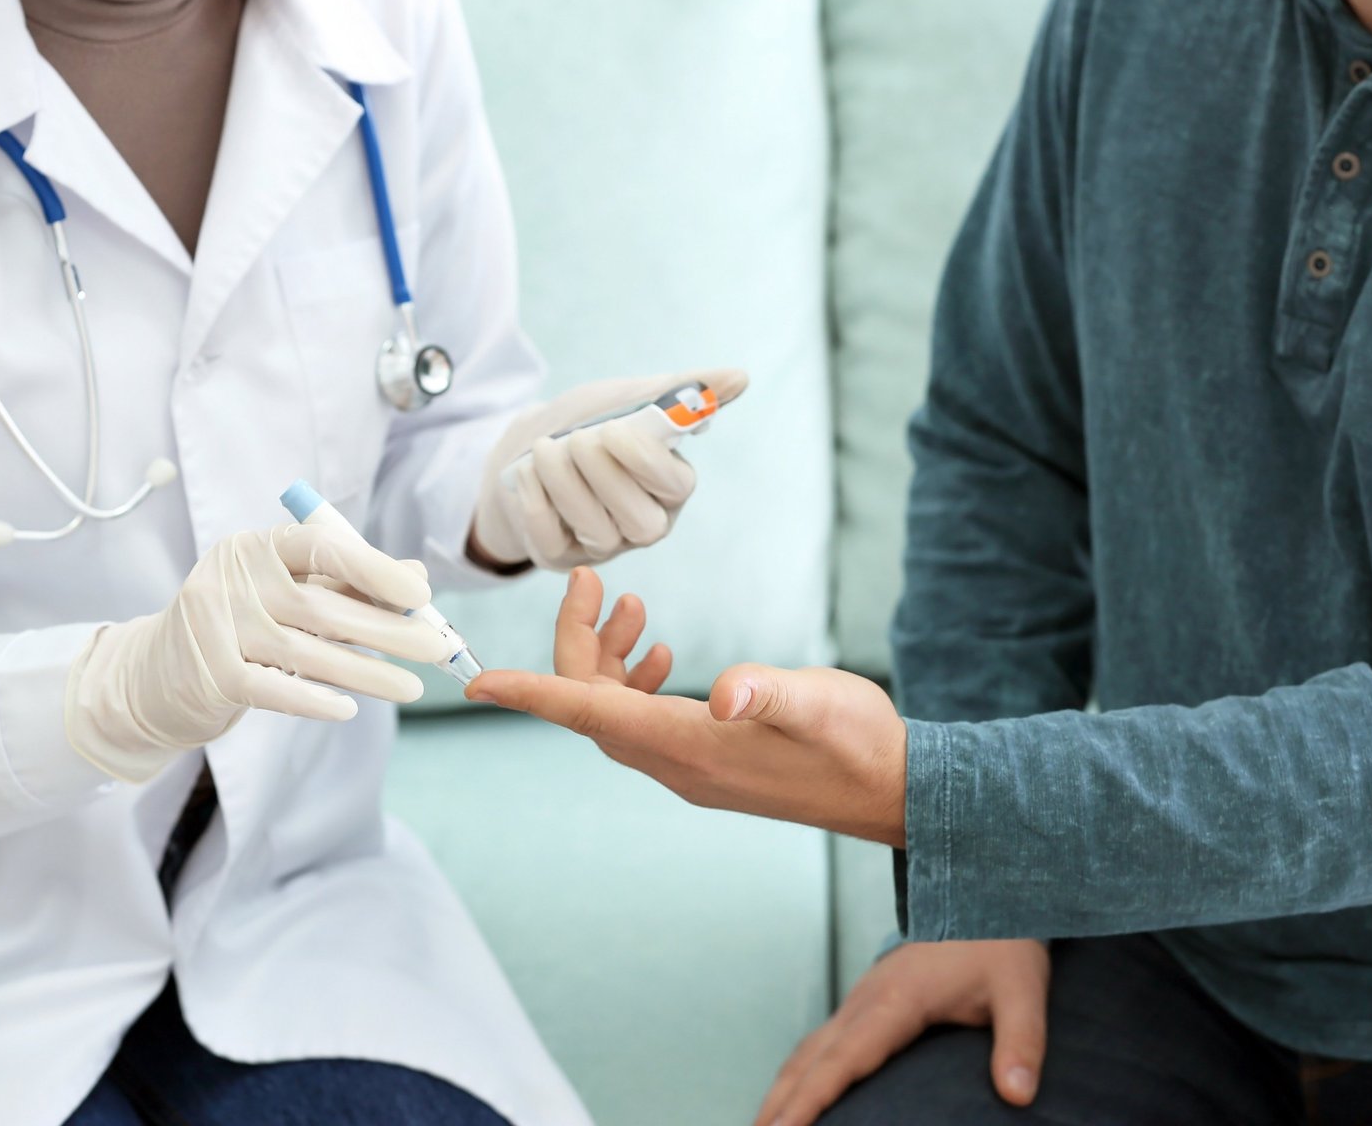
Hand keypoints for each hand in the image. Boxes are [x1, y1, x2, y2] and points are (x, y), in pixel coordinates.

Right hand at [65, 525, 451, 781]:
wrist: (158, 673)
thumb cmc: (241, 624)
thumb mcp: (289, 592)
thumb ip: (347, 582)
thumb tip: (416, 577)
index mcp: (256, 547)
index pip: (320, 546)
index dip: (373, 568)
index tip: (421, 593)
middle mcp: (231, 578)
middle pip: (321, 606)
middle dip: (386, 629)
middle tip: (435, 648)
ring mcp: (216, 627)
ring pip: (306, 652)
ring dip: (366, 672)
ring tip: (411, 687)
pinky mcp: (210, 675)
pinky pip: (274, 689)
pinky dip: (315, 700)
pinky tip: (350, 708)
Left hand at [465, 571, 908, 845]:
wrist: (893, 791)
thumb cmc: (858, 744)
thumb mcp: (818, 705)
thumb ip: (769, 694)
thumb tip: (727, 693)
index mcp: (690, 746)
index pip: (588, 714)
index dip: (531, 693)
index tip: (478, 684)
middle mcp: (677, 763)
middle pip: (591, 705)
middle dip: (576, 642)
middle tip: (588, 579)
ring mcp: (691, 766)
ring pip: (614, 712)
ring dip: (606, 659)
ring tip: (628, 605)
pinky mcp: (708, 761)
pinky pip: (643, 722)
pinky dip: (635, 683)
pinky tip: (658, 653)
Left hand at [470, 367, 748, 570]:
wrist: (524, 446)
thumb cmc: (588, 423)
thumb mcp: (628, 398)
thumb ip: (680, 391)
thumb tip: (740, 378)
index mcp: (671, 486)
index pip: (676, 486)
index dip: (644, 461)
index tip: (613, 430)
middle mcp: (645, 524)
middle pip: (642, 522)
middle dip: (604, 475)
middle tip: (576, 439)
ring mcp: (603, 545)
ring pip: (596, 530)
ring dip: (564, 482)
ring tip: (544, 447)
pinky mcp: (561, 556)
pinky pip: (552, 539)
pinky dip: (536, 501)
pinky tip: (528, 473)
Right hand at [757, 940, 1050, 1125]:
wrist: (984, 892)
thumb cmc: (1002, 941)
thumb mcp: (1022, 989)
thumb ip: (1021, 1042)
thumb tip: (1019, 1095)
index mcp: (896, 1000)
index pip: (843, 1060)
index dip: (810, 1100)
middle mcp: (866, 1000)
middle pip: (808, 1060)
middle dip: (778, 1104)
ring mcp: (861, 998)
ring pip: (807, 1050)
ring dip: (781, 1089)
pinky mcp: (866, 1000)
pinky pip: (821, 1042)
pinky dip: (799, 1072)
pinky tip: (796, 1093)